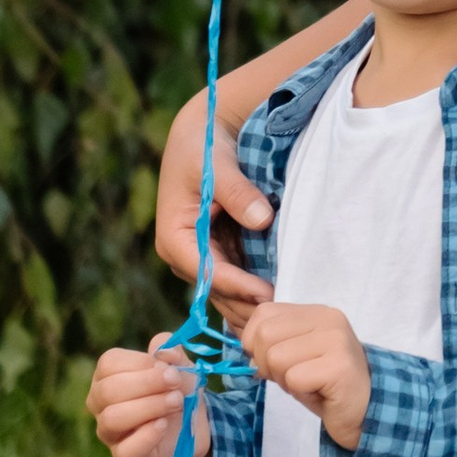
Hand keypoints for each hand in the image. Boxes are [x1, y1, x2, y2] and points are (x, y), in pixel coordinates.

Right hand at [87, 336, 211, 456]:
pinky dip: (147, 436)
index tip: (171, 367)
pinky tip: (164, 425)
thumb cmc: (177, 387)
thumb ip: (171, 351)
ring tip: (176, 401)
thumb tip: (165, 352)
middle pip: (108, 390)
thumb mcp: (179, 364)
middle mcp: (100, 402)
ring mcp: (107, 430)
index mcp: (107, 374)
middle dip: (147, 384)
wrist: (192, 423)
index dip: (141, 363)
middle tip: (176, 382)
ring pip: (112, 418)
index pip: (109, 364)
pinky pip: (124, 450)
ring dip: (149, 407)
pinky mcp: (121, 455)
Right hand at [155, 98, 275, 309]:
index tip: (267, 294)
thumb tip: (262, 219)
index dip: (237, 285)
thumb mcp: (217, 166)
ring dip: (251, 307)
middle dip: (247, 305)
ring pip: (226, 292)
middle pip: (216, 290)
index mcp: (173, 238)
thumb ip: (238, 192)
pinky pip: (235, 281)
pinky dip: (252, 294)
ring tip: (283, 320)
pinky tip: (276, 311)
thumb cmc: (203, 148)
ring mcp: (199, 258)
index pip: (206, 271)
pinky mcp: (216, 254)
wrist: (200, 136)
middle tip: (282, 318)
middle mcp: (183, 255)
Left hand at [243, 301, 372, 450]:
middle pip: (264, 335)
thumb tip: (246, 347)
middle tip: (293, 377)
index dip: (256, 343)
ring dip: (284, 379)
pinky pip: (294, 378)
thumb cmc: (325, 384)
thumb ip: (273, 342)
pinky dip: (299, 391)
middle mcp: (328, 318)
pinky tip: (319, 391)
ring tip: (308, 383)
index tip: (277, 362)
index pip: (262, 314)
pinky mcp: (339, 367)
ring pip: (276, 357)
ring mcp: (336, 340)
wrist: (364, 410)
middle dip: (268, 364)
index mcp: (315, 312)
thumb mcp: (295, 354)